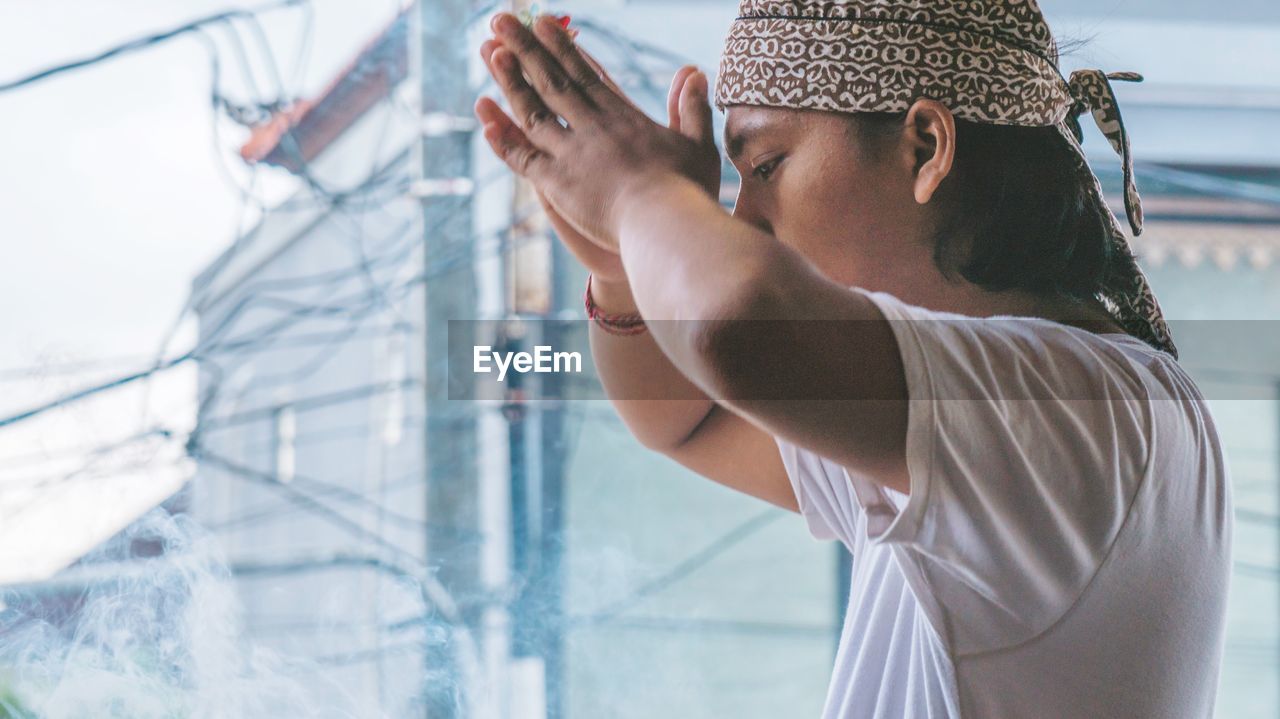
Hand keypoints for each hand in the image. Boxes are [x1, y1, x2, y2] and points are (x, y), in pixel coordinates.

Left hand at [474, 13, 720, 252]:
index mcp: (624, 118)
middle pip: (553, 81)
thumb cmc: (688, 192)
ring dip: (509, 79)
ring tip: (488, 50)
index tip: (545, 23)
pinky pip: (522, 156)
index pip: (587, 75)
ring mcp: (571, 153)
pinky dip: (503, 136)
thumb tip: (694, 71)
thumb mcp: (698, 144)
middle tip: (502, 21)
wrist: (666, 224)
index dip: (564, 48)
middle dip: (526, 48)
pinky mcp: (556, 182)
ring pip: (532, 110)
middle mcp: (593, 127)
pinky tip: (484, 115)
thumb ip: (693, 108)